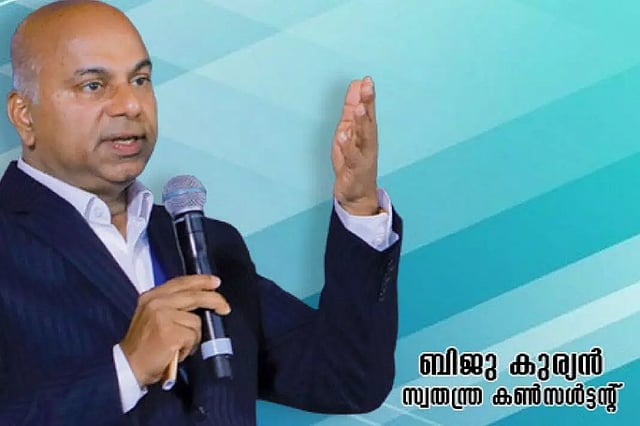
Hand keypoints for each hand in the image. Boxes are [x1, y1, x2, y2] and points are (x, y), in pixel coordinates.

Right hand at [120, 275, 230, 386]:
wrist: (128, 366)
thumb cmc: (143, 345)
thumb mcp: (152, 316)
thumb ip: (171, 305)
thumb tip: (199, 299)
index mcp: (151, 296)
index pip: (181, 282)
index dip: (201, 281)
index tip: (215, 282)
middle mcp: (156, 302)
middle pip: (195, 295)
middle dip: (215, 300)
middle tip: (225, 308)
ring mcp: (163, 316)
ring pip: (196, 321)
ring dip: (193, 337)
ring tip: (179, 346)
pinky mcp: (170, 332)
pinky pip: (193, 337)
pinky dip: (188, 348)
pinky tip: (176, 352)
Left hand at [332, 76, 378, 215]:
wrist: (357, 194)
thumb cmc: (353, 161)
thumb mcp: (349, 131)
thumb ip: (352, 110)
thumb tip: (356, 86)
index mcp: (366, 132)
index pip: (368, 110)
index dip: (367, 95)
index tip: (366, 79)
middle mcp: (367, 142)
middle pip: (369, 120)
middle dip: (368, 103)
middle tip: (367, 86)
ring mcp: (363, 156)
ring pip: (363, 137)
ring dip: (362, 122)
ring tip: (360, 108)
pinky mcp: (355, 169)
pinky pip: (351, 156)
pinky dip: (348, 146)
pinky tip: (344, 135)